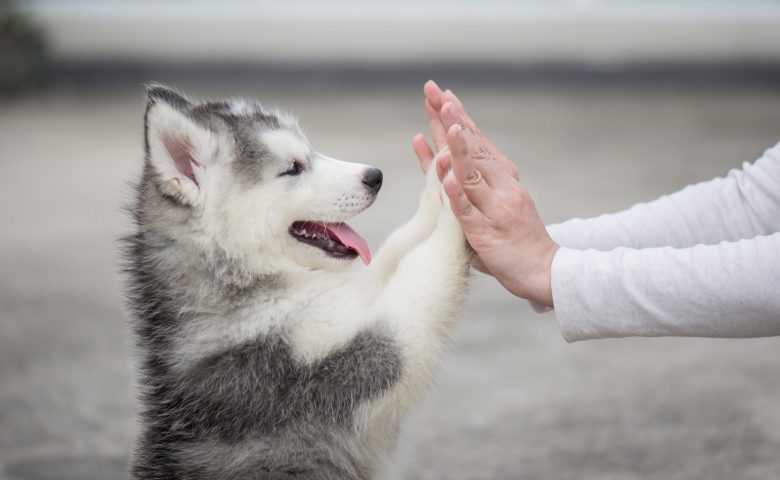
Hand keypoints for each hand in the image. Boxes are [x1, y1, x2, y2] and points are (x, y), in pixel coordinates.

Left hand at [412, 81, 558, 306]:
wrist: (545, 270)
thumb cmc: (516, 238)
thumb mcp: (496, 203)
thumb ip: (471, 184)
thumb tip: (446, 163)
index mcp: (502, 178)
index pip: (477, 141)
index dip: (458, 118)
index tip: (443, 95)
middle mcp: (501, 187)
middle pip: (472, 148)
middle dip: (452, 120)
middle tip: (436, 93)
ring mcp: (494, 208)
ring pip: (472, 174)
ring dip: (458, 148)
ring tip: (446, 124)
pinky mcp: (486, 232)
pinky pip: (468, 212)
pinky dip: (457, 195)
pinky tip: (446, 179)